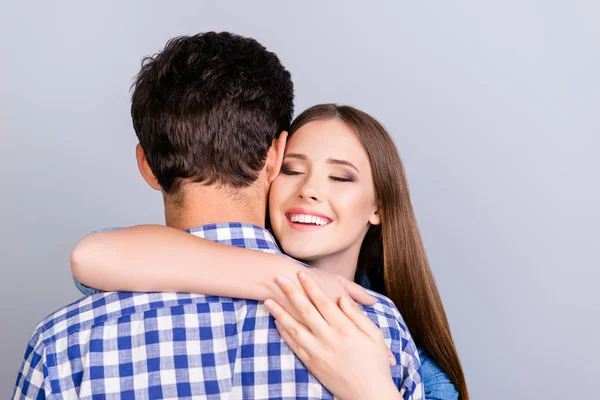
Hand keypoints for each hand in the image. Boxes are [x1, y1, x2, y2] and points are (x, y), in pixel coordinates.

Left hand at [264, 271, 400, 399]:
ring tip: (267, 300)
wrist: (369, 395)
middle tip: (278, 278)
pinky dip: (284, 333)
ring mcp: (318, 352)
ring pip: (294, 328)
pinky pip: (294, 345)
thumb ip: (357, 316)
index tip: (301, 274)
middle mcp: (329, 339)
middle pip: (306, 311)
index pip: (324, 302)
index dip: (311, 287)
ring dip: (279, 313)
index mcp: (345, 330)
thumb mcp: (375, 336)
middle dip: (291, 292)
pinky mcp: (312, 364)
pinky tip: (277, 322)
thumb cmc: (375, 364)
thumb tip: (342, 300)